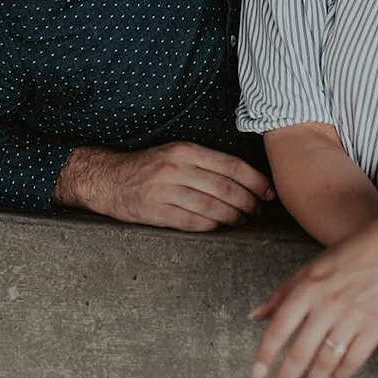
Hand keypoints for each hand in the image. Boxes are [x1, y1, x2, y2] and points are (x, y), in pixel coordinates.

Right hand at [53, 142, 273, 230]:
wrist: (109, 179)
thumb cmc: (149, 167)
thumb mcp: (176, 153)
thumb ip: (206, 162)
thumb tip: (246, 178)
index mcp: (185, 150)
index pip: (231, 166)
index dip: (256, 181)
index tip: (269, 191)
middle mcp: (176, 169)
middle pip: (226, 188)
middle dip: (249, 202)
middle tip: (258, 210)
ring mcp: (164, 191)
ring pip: (212, 207)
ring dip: (234, 217)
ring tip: (242, 220)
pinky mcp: (155, 212)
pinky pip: (192, 222)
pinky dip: (211, 226)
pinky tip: (220, 226)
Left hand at [248, 215, 377, 377]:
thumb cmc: (349, 256)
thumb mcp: (310, 268)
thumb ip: (281, 294)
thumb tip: (254, 316)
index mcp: (307, 289)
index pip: (279, 330)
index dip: (266, 356)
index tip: (258, 375)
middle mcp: (327, 305)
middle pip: (300, 352)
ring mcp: (353, 317)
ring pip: (326, 361)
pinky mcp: (375, 327)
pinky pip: (353, 360)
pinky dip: (340, 374)